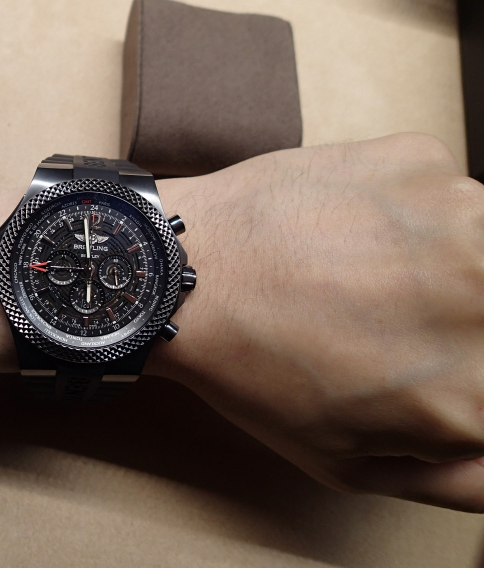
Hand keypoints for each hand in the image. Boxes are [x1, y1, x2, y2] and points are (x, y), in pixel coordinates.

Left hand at [150, 133, 483, 511]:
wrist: (187, 276)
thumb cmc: (255, 373)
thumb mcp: (350, 466)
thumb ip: (458, 481)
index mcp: (477, 393)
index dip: (453, 371)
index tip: (415, 359)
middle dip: (454, 320)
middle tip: (385, 317)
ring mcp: (463, 218)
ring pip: (477, 249)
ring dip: (441, 262)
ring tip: (362, 273)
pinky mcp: (422, 160)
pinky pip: (441, 194)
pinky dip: (406, 212)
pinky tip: (346, 231)